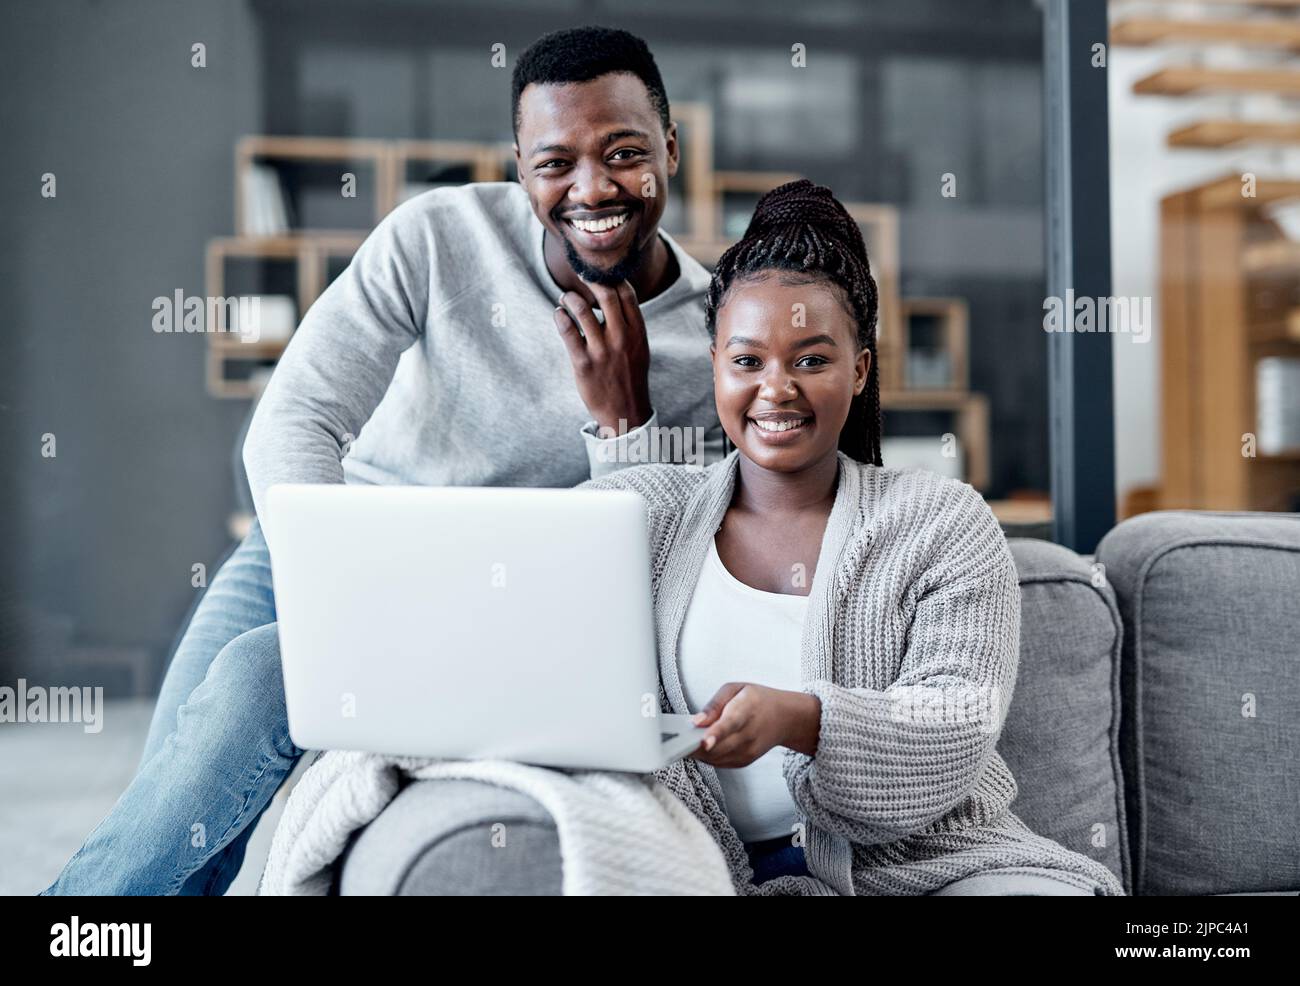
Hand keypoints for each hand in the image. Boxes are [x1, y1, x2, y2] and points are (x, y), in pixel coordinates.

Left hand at [553, 279, 652, 434]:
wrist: (625, 411)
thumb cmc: (630, 375)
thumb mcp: (639, 347)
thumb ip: (630, 322)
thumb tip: (615, 294)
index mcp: (637, 332)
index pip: (626, 293)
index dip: (612, 278)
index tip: (600, 274)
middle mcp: (621, 338)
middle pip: (606, 295)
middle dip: (590, 280)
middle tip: (581, 276)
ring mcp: (601, 350)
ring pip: (581, 310)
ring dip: (570, 297)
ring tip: (566, 298)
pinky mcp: (583, 363)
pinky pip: (567, 331)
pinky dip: (560, 316)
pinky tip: (558, 314)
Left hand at [688, 682, 821, 767]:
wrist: (785, 718)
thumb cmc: (756, 699)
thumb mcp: (735, 689)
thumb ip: (714, 705)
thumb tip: (696, 721)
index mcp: (746, 710)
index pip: (730, 725)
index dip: (715, 734)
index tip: (702, 741)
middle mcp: (749, 734)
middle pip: (719, 746)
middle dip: (695, 747)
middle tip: (675, 742)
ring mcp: (748, 751)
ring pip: (716, 758)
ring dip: (697, 753)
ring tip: (682, 743)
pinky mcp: (744, 761)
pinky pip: (719, 763)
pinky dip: (707, 757)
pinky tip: (698, 747)